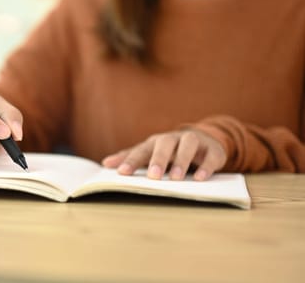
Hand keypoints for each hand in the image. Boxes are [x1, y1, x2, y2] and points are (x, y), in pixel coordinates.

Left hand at [101, 129, 226, 180]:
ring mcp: (194, 142)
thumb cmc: (170, 151)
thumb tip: (105, 164)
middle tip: (153, 177)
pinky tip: (201, 178)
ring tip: (176, 178)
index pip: (141, 150)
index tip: (122, 172)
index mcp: (155, 142)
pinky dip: (206, 166)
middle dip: (158, 159)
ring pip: (188, 145)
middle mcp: (173, 139)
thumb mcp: (150, 153)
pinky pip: (210, 156)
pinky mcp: (213, 150)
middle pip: (164, 144)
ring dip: (182, 161)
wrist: (205, 141)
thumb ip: (130, 158)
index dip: (131, 161)